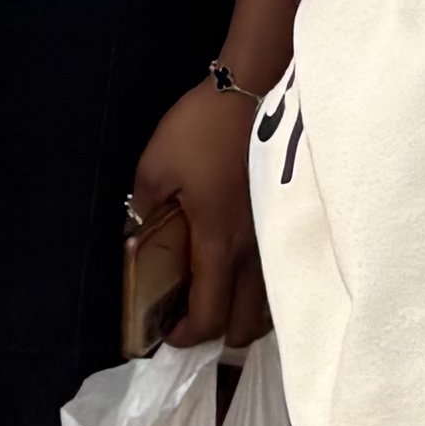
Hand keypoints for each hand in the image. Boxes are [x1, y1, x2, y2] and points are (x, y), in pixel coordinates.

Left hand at [124, 76, 270, 355]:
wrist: (255, 90)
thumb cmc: (203, 130)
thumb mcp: (155, 166)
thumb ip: (145, 207)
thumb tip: (139, 234)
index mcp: (219, 245)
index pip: (210, 316)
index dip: (188, 335)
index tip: (167, 331)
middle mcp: (254, 255)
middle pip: (247, 326)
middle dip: (220, 334)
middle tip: (193, 317)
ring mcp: (275, 241)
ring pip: (270, 307)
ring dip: (244, 316)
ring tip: (219, 299)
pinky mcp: (285, 223)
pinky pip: (279, 280)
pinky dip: (263, 294)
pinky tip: (244, 275)